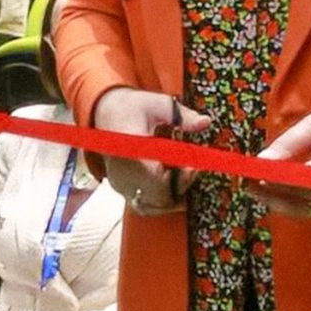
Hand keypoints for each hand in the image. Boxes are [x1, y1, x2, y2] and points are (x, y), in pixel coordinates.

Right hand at [91, 87, 212, 214]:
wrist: (105, 111)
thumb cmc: (133, 106)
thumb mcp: (159, 105)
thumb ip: (183, 117)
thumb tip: (205, 122)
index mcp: (132, 151)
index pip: (158, 179)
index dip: (180, 179)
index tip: (193, 167)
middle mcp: (123, 172)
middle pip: (157, 197)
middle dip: (180, 187)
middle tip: (192, 171)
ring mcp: (120, 182)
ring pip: (150, 205)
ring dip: (171, 197)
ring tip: (182, 177)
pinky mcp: (120, 187)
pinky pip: (142, 204)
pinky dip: (159, 200)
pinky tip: (170, 182)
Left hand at [253, 106, 310, 218]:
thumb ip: (289, 142)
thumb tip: (262, 160)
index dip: (285, 181)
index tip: (261, 177)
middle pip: (304, 197)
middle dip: (273, 192)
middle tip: (248, 183)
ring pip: (302, 208)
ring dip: (275, 201)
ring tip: (251, 189)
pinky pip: (305, 210)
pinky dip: (284, 204)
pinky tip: (267, 195)